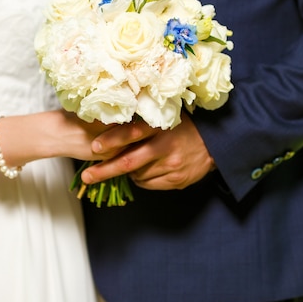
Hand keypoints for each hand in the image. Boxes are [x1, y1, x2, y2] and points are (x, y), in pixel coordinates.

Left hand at [81, 113, 215, 189]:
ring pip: (137, 174)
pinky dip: (140, 179)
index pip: (132, 132)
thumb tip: (107, 129)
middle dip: (105, 170)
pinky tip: (145, 170)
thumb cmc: (182, 127)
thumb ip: (141, 123)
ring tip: (128, 163)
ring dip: (126, 172)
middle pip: (129, 161)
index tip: (95, 146)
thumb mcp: (163, 117)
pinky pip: (148, 184)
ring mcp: (172, 165)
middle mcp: (166, 145)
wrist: (215, 143)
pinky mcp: (177, 180)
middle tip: (87, 176)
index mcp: (160, 125)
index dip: (112, 139)